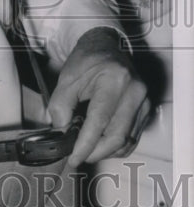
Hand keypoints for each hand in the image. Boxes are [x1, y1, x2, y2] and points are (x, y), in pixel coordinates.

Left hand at [48, 27, 150, 167]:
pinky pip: (133, 138)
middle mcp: (134, 92)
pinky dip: (117, 147)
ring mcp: (144, 101)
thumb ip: (60, 108)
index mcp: (114, 80)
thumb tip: (63, 135)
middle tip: (78, 156)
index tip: (74, 158)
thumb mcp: (66, 80)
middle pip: (117, 136)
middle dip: (96, 152)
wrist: (105, 47)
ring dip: (105, 151)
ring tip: (87, 147)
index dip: (86, 144)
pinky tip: (102, 144)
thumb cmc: (86, 61)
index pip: (100, 121)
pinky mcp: (146, 110)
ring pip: (126, 141)